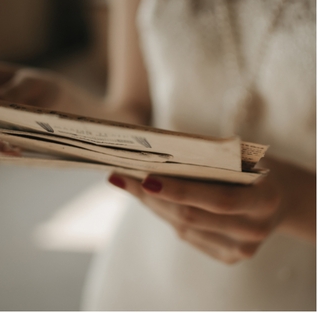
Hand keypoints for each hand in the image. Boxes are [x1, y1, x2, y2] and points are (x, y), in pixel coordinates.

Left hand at [108, 169, 286, 264]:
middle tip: (120, 175)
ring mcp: (242, 249)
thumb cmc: (257, 167)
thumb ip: (210, 156)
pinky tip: (144, 196)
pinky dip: (164, 213)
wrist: (284, 198)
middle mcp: (253, 230)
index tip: (145, 178)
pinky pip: (187, 234)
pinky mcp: (229, 256)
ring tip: (123, 181)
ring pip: (183, 226)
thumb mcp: (244, 156)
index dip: (179, 191)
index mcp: (263, 201)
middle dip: (151, 195)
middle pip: (191, 216)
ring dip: (150, 204)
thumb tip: (158, 149)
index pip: (216, 200)